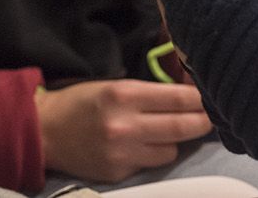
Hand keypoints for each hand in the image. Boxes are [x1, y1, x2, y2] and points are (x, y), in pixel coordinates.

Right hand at [35, 79, 212, 182]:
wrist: (45, 131)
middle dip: (202, 121)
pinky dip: (155, 154)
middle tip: (212, 117)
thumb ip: (149, 92)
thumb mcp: (114, 85)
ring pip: (171, 150)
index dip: (200, 99)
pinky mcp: (119, 173)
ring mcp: (123, 153)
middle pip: (182, 126)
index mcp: (125, 95)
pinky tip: (147, 145)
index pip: (178, 99)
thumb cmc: (81, 101)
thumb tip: (187, 95)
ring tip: (172, 131)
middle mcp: (127, 125)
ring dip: (176, 141)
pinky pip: (152, 164)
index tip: (210, 97)